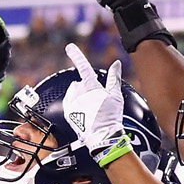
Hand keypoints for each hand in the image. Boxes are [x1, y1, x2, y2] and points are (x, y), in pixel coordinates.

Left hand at [61, 45, 128, 161]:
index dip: (76, 54)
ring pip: (74, 92)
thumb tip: (116, 64)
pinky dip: (75, 105)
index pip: (83, 65)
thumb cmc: (111, 115)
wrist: (102, 136)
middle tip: (96, 100)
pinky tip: (84, 113)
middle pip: (80, 83)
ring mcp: (71, 102)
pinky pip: (69, 102)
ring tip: (91, 108)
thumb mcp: (116, 95)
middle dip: (85, 87)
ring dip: (79, 95)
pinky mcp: (67, 111)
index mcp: (90, 85)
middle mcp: (78, 92)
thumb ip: (114, 78)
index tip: (69, 47)